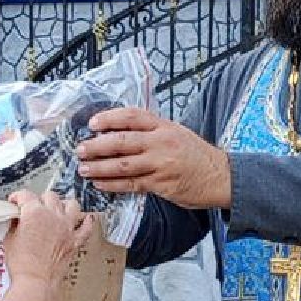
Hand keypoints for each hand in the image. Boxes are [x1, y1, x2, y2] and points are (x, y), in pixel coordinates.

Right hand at [2, 191, 93, 285]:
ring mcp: (67, 228)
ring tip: (57, 209)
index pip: (25, 195)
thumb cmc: (22, 265)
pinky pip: (87, 227)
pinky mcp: (75, 241)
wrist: (36, 282)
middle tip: (33, 207)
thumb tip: (17, 221)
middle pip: (49, 196)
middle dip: (39, 199)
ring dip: (63, 205)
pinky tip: (84, 219)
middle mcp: (53, 216)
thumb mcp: (9, 240)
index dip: (17, 197)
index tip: (15, 202)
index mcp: (34, 213)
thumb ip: (15, 225)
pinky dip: (86, 222)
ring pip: (71, 205)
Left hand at [75, 107, 230, 209]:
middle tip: (80, 149)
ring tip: (84, 169)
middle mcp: (161, 142)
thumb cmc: (196, 155)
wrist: (220, 176)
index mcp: (164, 126)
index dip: (109, 118)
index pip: (131, 116)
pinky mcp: (161, 185)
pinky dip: (112, 184)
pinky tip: (99, 184)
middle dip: (97, 145)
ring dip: (99, 167)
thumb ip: (151, 131)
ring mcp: (161, 164)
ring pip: (123, 164)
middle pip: (122, 140)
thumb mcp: (176, 133)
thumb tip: (119, 132)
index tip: (92, 123)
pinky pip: (131, 184)